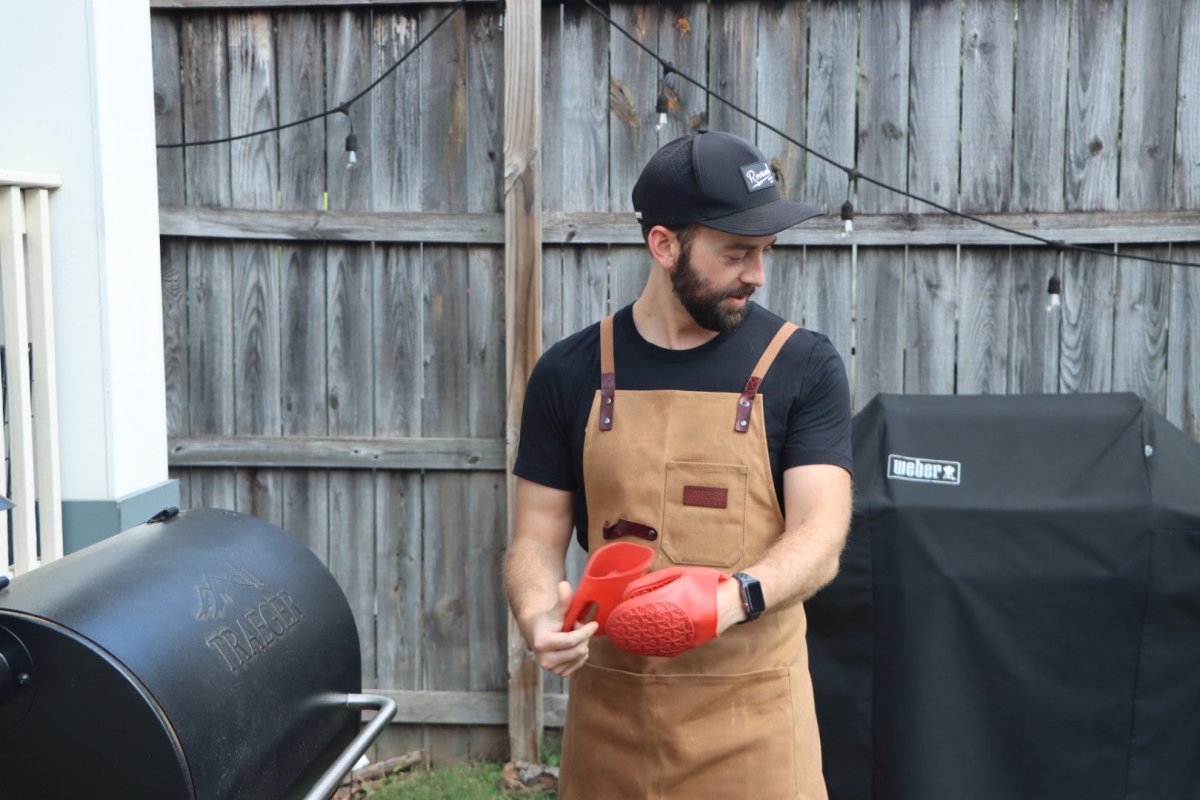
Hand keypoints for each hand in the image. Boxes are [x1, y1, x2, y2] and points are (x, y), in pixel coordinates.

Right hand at [527, 581, 598, 676]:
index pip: (571, 640)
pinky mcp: (559, 674)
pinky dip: (580, 653)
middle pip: (578, 650)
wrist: (537, 633)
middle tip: (579, 626)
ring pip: (580, 657)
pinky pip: (579, 664)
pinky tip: (573, 645)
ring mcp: (552, 669)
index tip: (594, 624)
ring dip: (582, 644)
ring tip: (573, 634)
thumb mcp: (555, 610)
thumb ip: (562, 600)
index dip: (585, 631)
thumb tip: (565, 584)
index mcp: (542, 643)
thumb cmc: (548, 620)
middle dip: (583, 637)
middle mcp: (545, 660)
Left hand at [605, 567, 729, 657]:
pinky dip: (650, 647)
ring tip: (620, 640)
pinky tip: (639, 647)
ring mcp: (686, 636)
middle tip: (612, 631)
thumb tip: (628, 595)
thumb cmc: (705, 583)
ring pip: (654, 643)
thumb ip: (652, 583)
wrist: (733, 601)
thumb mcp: (678, 575)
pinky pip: (666, 648)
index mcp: (676, 599)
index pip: (643, 610)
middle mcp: (680, 620)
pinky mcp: (690, 644)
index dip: (625, 615)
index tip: (614, 616)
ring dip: (635, 642)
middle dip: (626, 632)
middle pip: (646, 630)